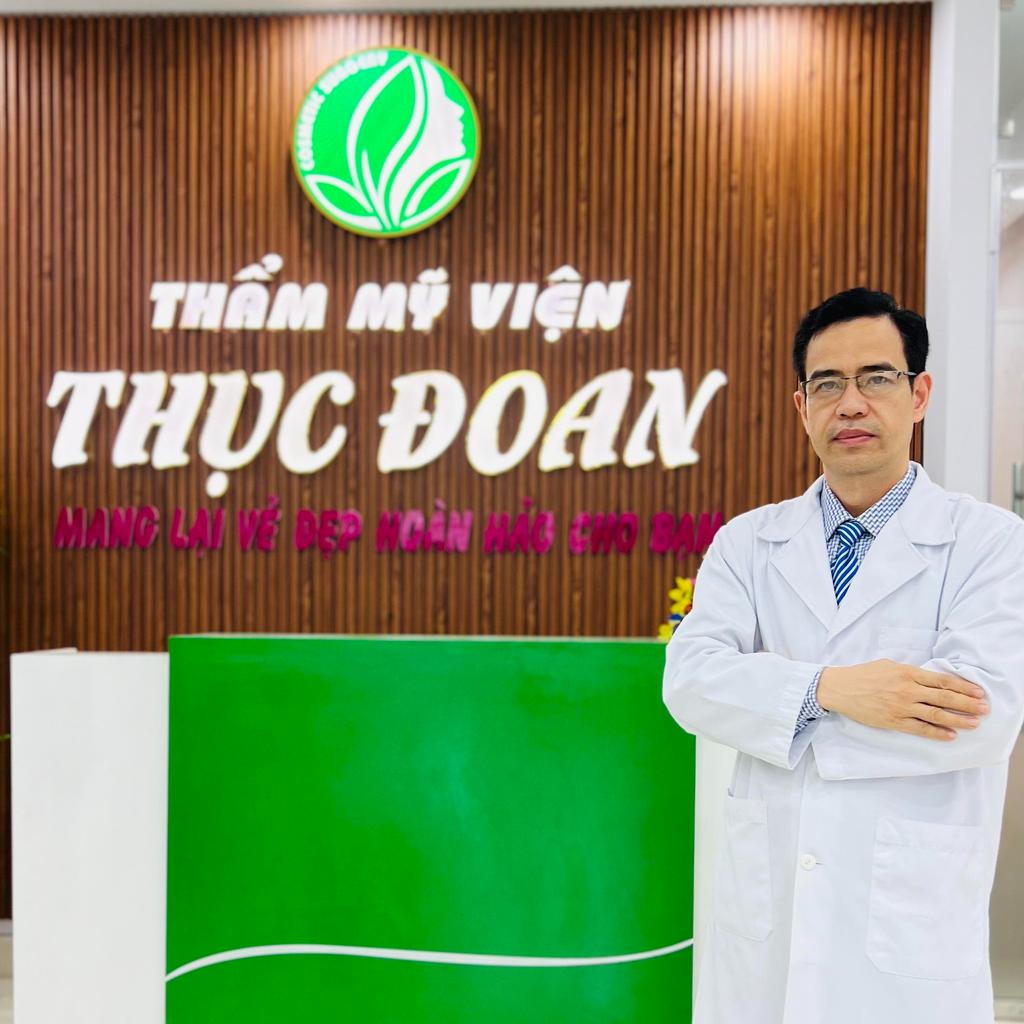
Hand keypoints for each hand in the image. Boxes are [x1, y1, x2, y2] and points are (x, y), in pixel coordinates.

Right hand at [816, 660, 989, 740]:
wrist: (839, 688)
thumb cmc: (863, 674)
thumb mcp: (888, 665)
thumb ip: (910, 672)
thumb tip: (931, 680)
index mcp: (906, 672)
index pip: (942, 680)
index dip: (963, 686)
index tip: (978, 692)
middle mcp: (907, 690)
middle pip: (944, 698)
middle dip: (967, 704)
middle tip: (984, 708)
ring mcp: (901, 707)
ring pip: (936, 714)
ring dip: (958, 719)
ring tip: (974, 723)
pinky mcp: (893, 721)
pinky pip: (920, 729)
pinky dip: (937, 732)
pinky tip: (950, 735)